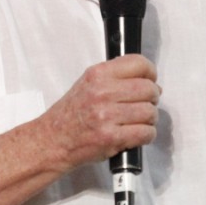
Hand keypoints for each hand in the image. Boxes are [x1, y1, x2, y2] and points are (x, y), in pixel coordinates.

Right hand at [38, 56, 159, 171]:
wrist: (53, 140)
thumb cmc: (70, 115)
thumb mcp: (87, 84)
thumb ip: (115, 78)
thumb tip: (149, 82)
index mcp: (97, 75)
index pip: (138, 64)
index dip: (150, 72)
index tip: (151, 80)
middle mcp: (102, 92)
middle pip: (148, 89)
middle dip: (152, 98)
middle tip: (145, 104)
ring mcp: (106, 116)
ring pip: (149, 112)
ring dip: (149, 119)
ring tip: (139, 121)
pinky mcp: (111, 137)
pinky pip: (145, 133)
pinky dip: (146, 135)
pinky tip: (137, 134)